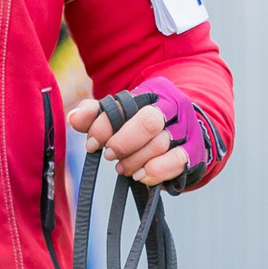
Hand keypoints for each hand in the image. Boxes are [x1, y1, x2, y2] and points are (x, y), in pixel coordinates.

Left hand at [69, 92, 187, 189]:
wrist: (183, 134)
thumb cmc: (143, 125)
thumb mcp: (121, 116)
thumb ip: (96, 115)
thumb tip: (74, 118)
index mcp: (152, 93)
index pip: (124, 105)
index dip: (104, 126)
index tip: (92, 144)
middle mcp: (173, 107)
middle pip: (148, 122)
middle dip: (123, 142)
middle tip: (109, 155)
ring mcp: (186, 129)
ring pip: (160, 144)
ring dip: (135, 160)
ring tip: (122, 168)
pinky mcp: (193, 151)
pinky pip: (176, 161)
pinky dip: (155, 170)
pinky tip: (140, 176)